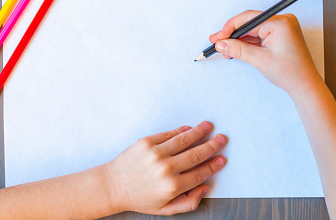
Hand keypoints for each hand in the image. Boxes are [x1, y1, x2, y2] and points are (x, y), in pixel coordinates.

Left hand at [105, 121, 226, 215]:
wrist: (113, 186)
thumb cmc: (139, 198)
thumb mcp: (166, 209)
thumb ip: (189, 202)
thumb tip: (205, 188)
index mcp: (172, 186)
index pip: (200, 173)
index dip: (214, 165)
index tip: (222, 159)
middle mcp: (166, 168)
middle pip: (196, 154)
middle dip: (212, 146)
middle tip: (222, 139)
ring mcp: (156, 153)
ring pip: (184, 140)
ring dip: (199, 132)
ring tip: (209, 127)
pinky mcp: (146, 142)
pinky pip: (168, 134)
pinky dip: (180, 130)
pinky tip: (189, 128)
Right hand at [209, 10, 322, 96]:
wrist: (305, 85)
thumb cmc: (291, 73)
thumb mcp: (260, 60)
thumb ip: (238, 49)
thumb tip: (221, 43)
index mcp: (280, 23)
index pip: (248, 19)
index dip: (230, 28)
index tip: (217, 38)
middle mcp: (282, 21)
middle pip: (249, 23)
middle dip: (232, 34)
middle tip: (217, 42)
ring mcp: (281, 27)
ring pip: (253, 30)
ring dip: (239, 40)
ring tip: (225, 49)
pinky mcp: (280, 34)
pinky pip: (259, 34)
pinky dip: (248, 42)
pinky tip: (237, 49)